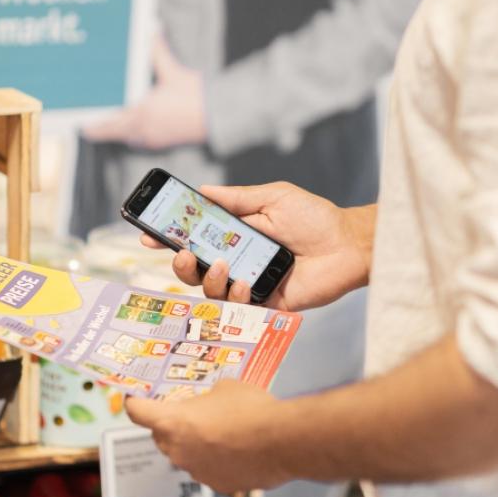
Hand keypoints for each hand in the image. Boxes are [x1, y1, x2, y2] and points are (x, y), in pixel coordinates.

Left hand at [84, 35, 205, 148]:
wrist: (218, 115)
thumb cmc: (196, 95)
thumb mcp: (173, 70)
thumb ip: (157, 50)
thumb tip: (152, 29)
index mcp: (140, 113)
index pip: (107, 127)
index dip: (93, 129)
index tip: (82, 127)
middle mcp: (143, 130)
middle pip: (114, 134)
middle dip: (104, 129)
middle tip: (93, 125)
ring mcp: (154, 138)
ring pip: (128, 139)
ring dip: (120, 132)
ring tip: (114, 123)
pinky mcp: (164, 142)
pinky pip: (142, 141)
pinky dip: (136, 135)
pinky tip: (138, 127)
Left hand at [125, 381, 290, 493]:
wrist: (282, 441)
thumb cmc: (250, 407)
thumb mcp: (224, 387)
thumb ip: (207, 398)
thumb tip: (211, 403)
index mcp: (172, 423)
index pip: (138, 413)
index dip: (134, 403)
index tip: (133, 399)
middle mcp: (177, 451)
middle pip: (161, 437)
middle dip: (170, 426)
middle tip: (188, 413)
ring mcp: (197, 472)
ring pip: (186, 455)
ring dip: (195, 444)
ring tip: (221, 431)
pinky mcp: (219, 487)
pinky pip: (209, 470)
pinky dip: (217, 461)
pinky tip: (237, 450)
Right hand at [142, 182, 373, 310]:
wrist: (350, 244)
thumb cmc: (315, 218)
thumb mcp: (272, 198)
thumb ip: (236, 197)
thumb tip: (201, 189)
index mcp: (233, 235)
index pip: (193, 238)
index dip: (168, 238)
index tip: (148, 235)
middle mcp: (236, 260)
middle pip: (193, 269)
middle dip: (179, 263)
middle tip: (180, 253)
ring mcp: (248, 283)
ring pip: (209, 290)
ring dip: (207, 278)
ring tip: (221, 265)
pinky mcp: (265, 304)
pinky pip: (237, 307)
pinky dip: (235, 294)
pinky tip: (246, 283)